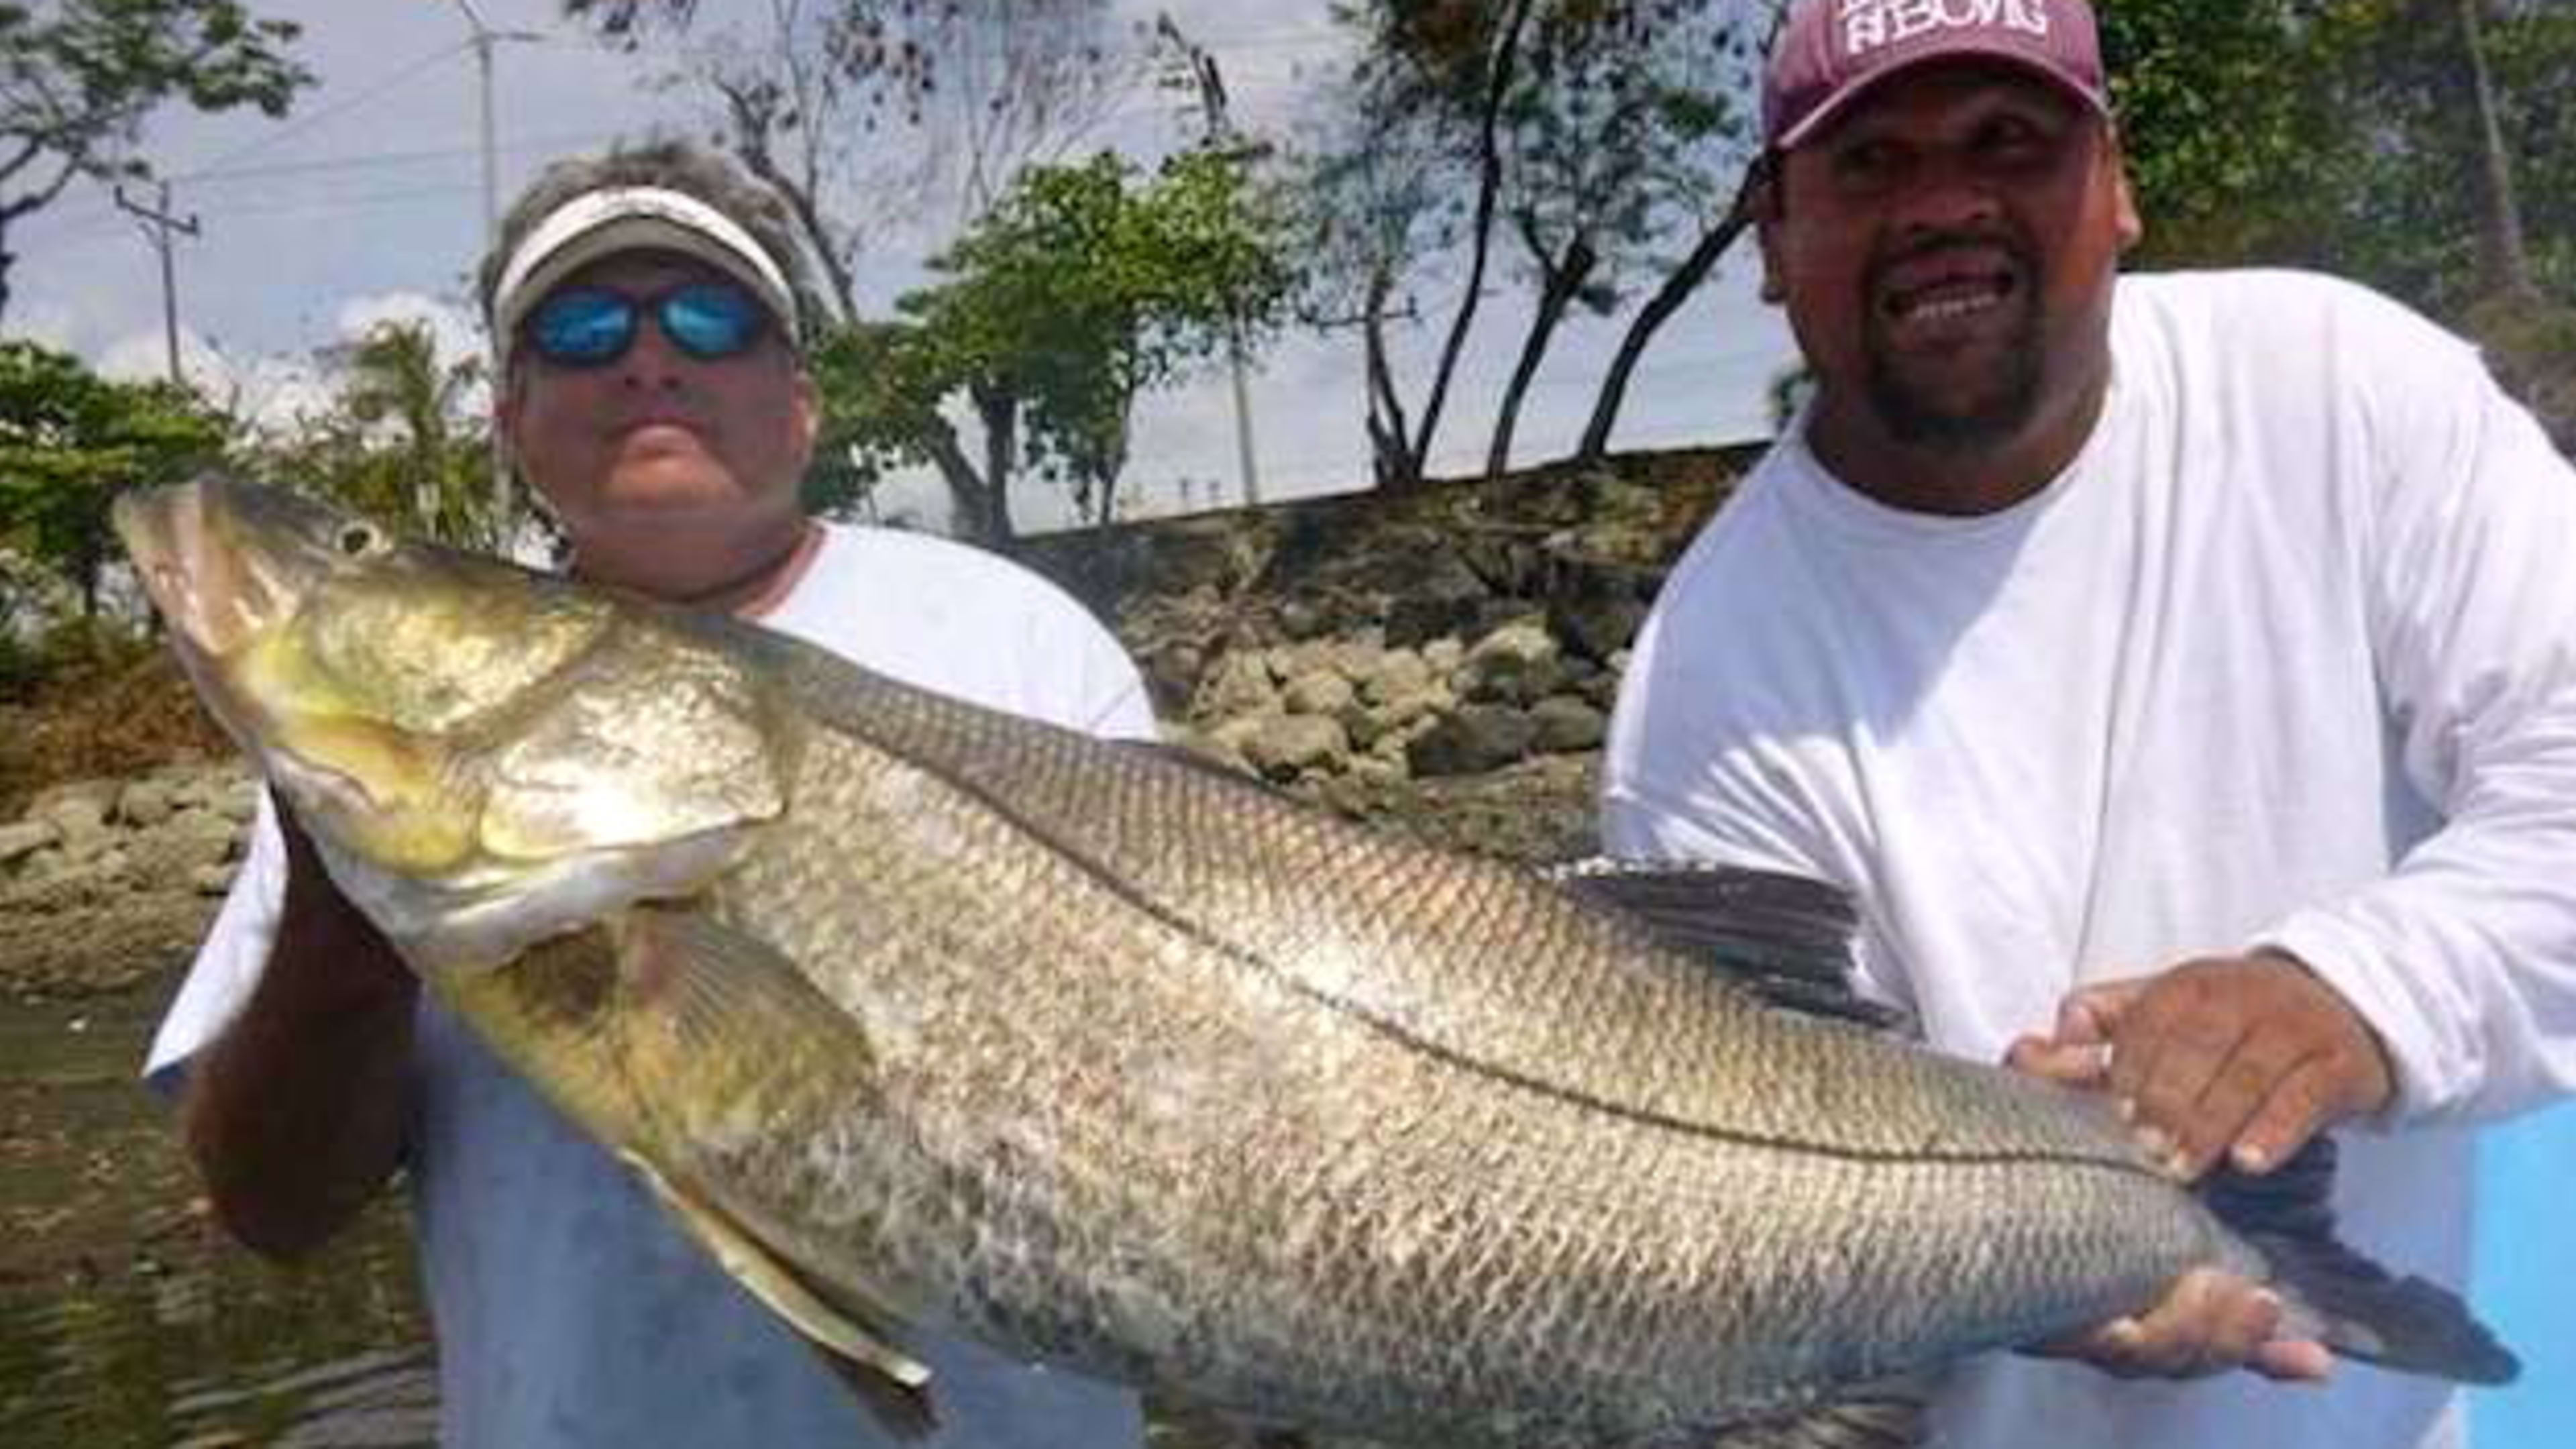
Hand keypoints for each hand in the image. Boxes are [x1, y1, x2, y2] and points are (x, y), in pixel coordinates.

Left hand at [2004, 951, 2394, 1383]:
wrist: (2340, 1003)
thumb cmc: (2230, 1022)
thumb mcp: (2164, 1011)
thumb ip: (2096, 1030)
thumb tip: (2029, 1050)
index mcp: (2187, 986)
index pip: (2149, 1023)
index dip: (2127, 1071)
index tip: (2108, 1117)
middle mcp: (2241, 998)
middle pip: (2196, 1049)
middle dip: (2164, 1103)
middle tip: (2141, 1154)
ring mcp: (2294, 1028)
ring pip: (2248, 1075)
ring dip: (2211, 1124)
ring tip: (2182, 1168)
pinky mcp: (2338, 1063)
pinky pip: (2306, 1095)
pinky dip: (2276, 1129)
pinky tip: (2248, 1160)